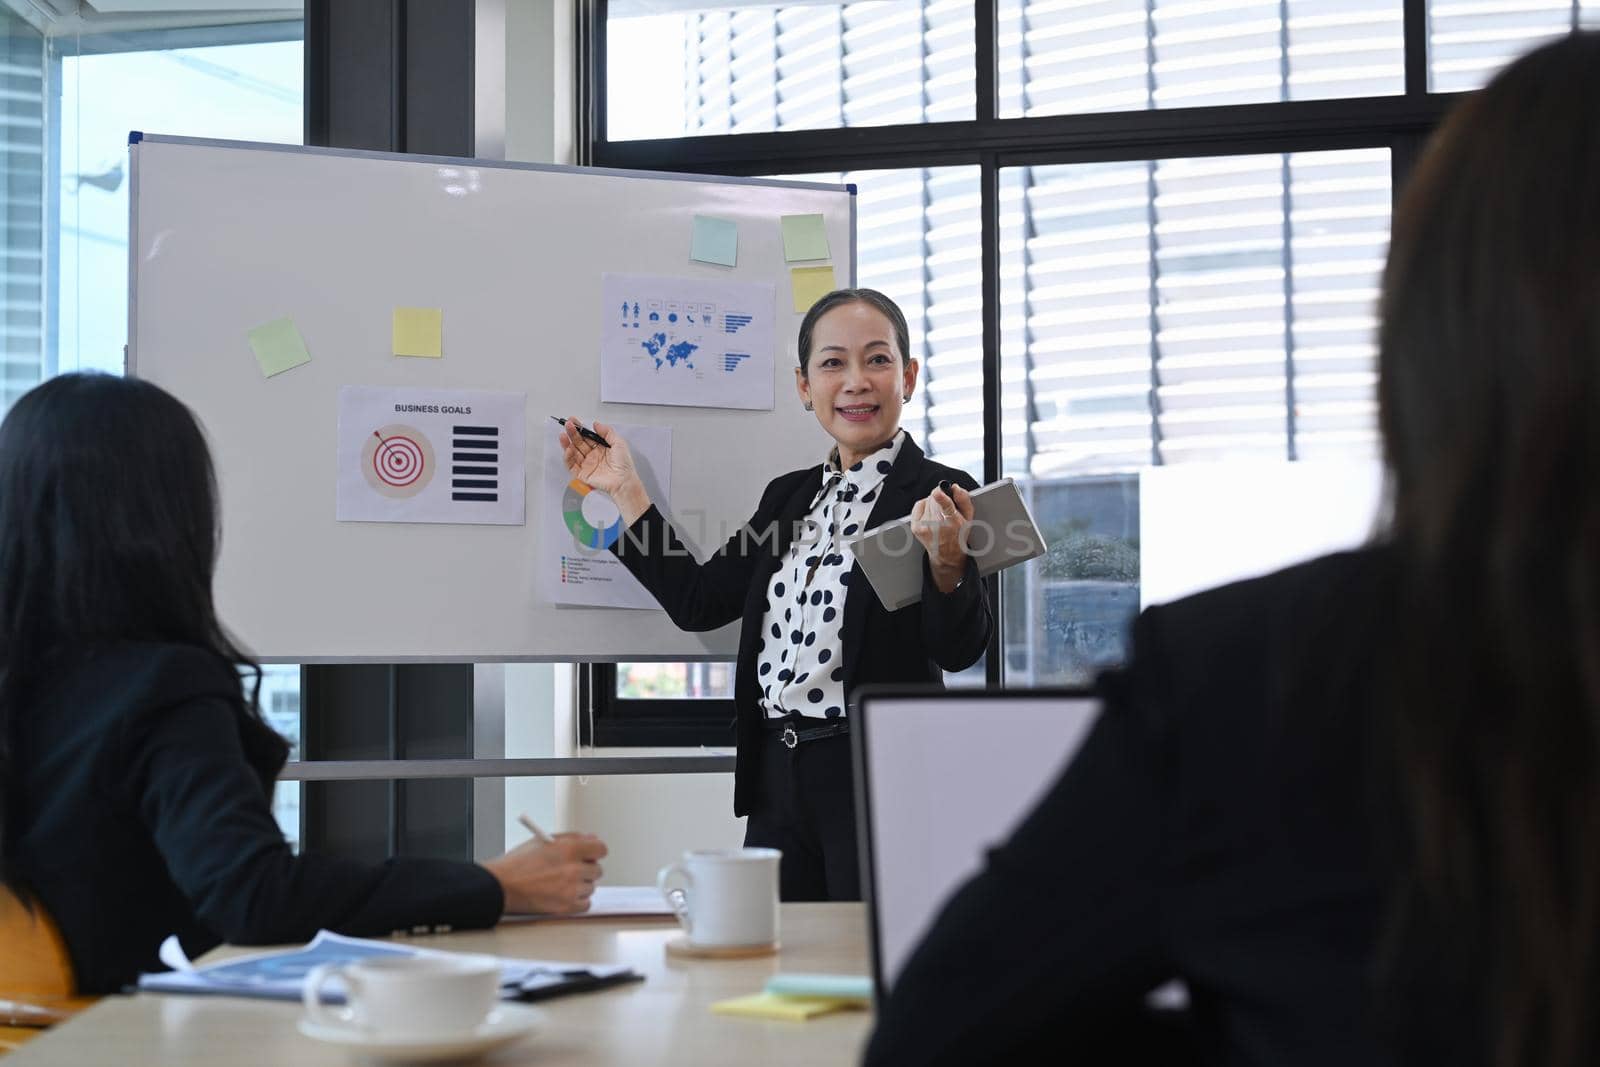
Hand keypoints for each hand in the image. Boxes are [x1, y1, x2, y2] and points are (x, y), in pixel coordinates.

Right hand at [481, 832, 607, 914]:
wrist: (500, 887)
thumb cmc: (517, 864)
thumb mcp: (543, 841)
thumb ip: (571, 838)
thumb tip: (590, 839)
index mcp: (569, 848)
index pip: (600, 849)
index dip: (595, 851)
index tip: (591, 855)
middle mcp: (573, 868)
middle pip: (597, 870)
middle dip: (586, 869)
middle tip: (572, 870)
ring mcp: (571, 889)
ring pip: (590, 887)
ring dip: (580, 886)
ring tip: (561, 883)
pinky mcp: (566, 906)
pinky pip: (585, 904)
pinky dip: (577, 901)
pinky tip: (564, 895)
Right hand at [560, 416, 649, 524]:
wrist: (624, 481)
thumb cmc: (624, 466)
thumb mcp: (619, 443)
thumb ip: (607, 432)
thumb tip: (596, 424)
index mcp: (600, 448)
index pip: (587, 436)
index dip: (580, 429)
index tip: (574, 421)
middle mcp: (592, 455)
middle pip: (578, 442)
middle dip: (572, 433)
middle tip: (568, 425)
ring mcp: (587, 464)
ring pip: (573, 452)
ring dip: (567, 443)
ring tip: (564, 435)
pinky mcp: (582, 474)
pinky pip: (571, 465)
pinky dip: (568, 457)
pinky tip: (568, 449)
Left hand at [911, 482, 974, 593]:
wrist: (947, 553)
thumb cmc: (958, 534)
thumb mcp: (968, 518)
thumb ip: (964, 500)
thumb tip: (956, 488)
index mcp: (953, 522)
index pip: (946, 508)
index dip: (941, 498)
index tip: (938, 492)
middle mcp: (937, 526)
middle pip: (935, 499)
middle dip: (940, 497)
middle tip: (946, 506)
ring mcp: (924, 527)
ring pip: (927, 501)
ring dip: (933, 502)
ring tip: (939, 514)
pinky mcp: (915, 527)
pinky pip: (919, 505)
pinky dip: (924, 506)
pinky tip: (931, 515)